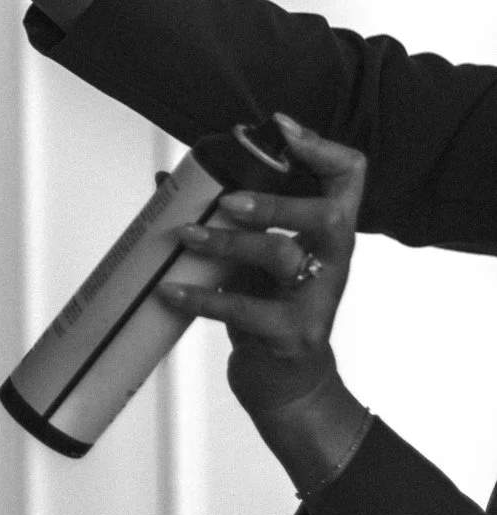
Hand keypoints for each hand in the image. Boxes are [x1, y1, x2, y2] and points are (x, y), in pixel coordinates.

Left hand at [157, 117, 367, 426]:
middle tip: (230, 199)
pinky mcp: (292, 335)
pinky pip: (246, 310)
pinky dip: (203, 298)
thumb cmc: (270, 310)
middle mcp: (334, 261)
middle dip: (276, 202)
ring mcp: (317, 300)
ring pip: (283, 257)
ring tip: (186, 236)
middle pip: (327, 215)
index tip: (280, 128)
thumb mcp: (253, 262)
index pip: (350, 175)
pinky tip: (170, 290)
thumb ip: (225, 222)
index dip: (322, 147)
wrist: (287, 386)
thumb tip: (165, 181)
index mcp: (329, 234)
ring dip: (229, 242)